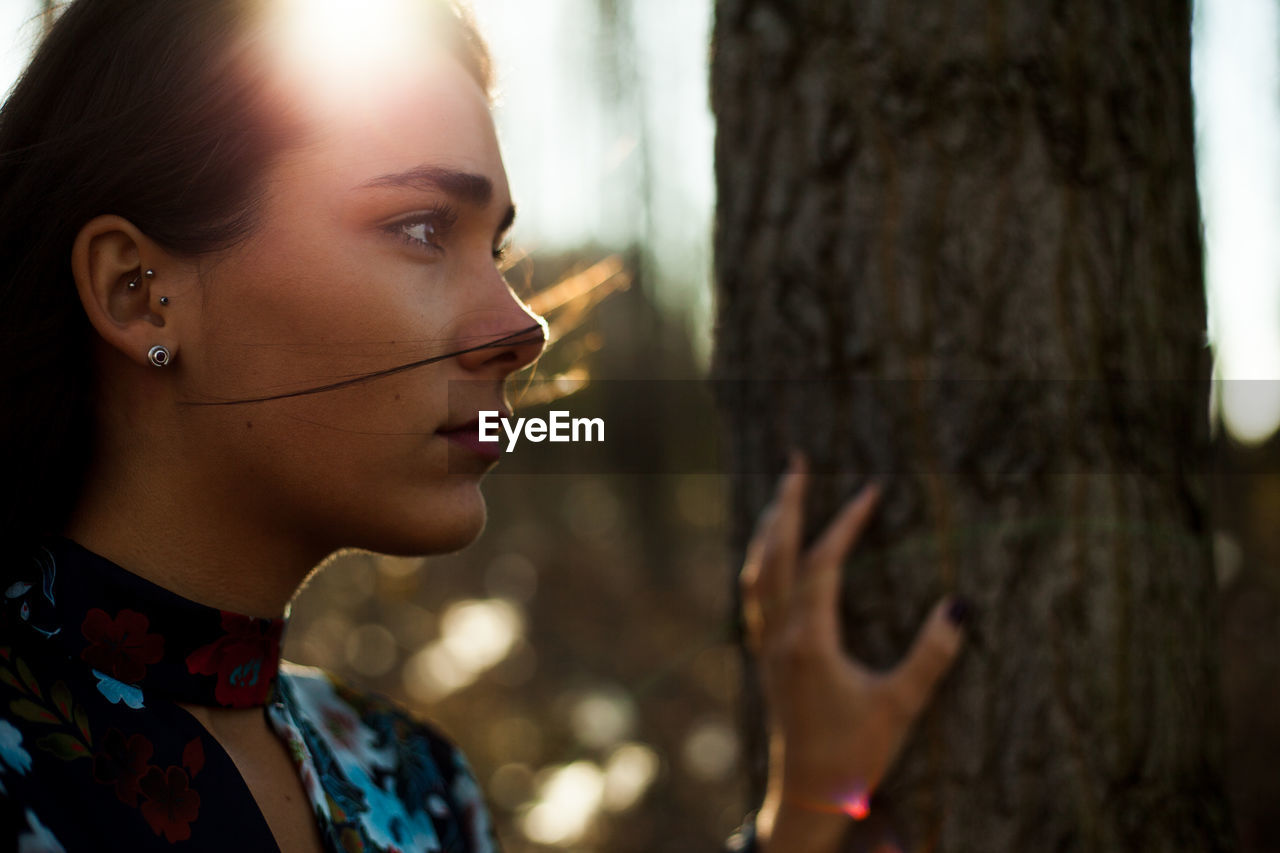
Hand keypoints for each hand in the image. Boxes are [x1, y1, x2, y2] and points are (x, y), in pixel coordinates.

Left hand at [740, 452, 967, 851]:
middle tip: (795, 461)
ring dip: (768, 529)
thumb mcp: (900, 707)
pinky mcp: (765, 658)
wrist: (807, 798)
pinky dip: (761, 562)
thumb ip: (930, 658)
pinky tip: (771, 556)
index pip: (824, 564)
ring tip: (782, 496)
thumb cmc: (854, 756)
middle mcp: (780, 636)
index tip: (870, 490)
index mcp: (810, 641)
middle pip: (774, 554)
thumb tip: (959, 609)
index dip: (846, 523)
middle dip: (786, 504)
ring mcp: (767, 646)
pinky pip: (753, 596)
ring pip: (757, 572)